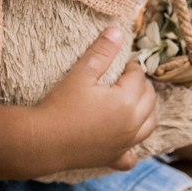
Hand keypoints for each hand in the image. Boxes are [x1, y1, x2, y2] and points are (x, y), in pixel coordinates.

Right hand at [36, 27, 157, 171]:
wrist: (42, 141)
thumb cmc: (60, 105)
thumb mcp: (81, 73)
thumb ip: (102, 52)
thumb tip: (117, 31)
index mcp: (126, 101)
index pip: (139, 77)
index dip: (132, 67)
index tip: (124, 63)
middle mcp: (132, 124)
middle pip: (149, 99)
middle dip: (142, 86)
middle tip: (129, 78)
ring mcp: (125, 144)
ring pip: (149, 125)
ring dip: (146, 111)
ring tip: (134, 102)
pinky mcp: (113, 158)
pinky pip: (132, 156)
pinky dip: (133, 147)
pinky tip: (125, 140)